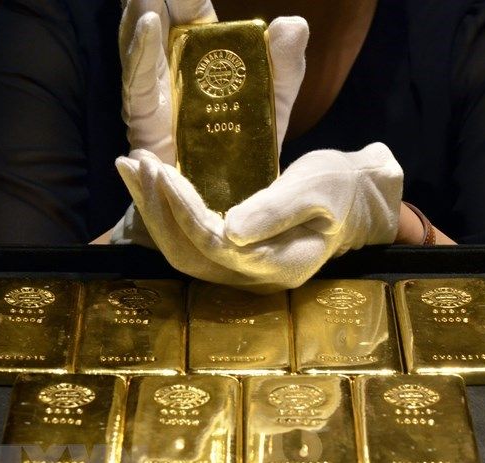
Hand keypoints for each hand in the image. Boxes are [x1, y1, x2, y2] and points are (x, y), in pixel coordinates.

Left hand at [115, 143, 402, 291]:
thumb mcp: (317, 189)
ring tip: (130, 166)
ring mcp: (240, 270)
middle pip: (188, 254)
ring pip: (181, 249)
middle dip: (156, 208)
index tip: (161, 173)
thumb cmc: (341, 188)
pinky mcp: (231, 255)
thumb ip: (277, 211)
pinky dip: (164, 211)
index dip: (183, 212)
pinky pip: (189, 241)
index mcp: (280, 265)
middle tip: (133, 162)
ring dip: (151, 209)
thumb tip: (230, 231)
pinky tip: (149, 183)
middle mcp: (254, 277)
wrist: (354, 199)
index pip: (217, 247)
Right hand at [118, 0, 308, 162]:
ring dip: (139, 14)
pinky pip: (139, 85)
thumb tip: (293, 23)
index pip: (189, 12)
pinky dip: (141, 54)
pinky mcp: (146, 123)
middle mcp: (172, 71)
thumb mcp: (274, 100)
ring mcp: (156, 96)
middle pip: (155, 24)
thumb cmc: (250, 146)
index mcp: (201, 57)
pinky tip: (149, 24)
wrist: (231, 195)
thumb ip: (284, 64)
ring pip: (138, 46)